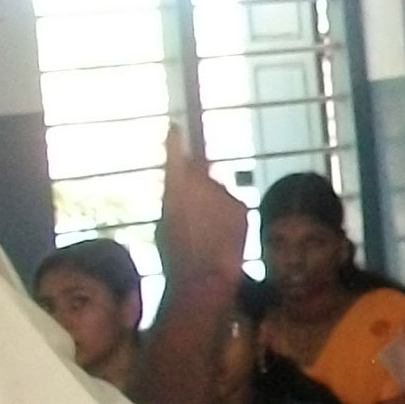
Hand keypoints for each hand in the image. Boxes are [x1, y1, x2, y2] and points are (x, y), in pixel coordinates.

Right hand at [156, 124, 250, 287]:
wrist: (205, 277)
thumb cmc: (174, 256)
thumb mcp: (162, 224)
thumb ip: (172, 199)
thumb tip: (179, 189)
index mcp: (174, 187)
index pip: (174, 153)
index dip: (175, 140)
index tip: (175, 126)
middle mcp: (201, 183)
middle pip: (200, 172)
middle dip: (197, 182)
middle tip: (193, 210)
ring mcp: (225, 193)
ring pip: (217, 190)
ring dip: (213, 202)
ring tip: (207, 231)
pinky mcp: (242, 205)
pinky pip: (231, 203)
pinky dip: (227, 214)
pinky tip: (221, 235)